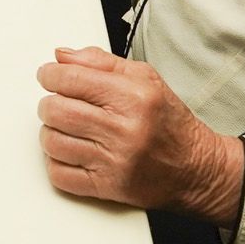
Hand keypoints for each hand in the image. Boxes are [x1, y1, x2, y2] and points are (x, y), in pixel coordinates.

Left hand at [36, 47, 244, 219]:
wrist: (196, 170)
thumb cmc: (169, 123)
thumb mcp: (145, 78)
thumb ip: (100, 62)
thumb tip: (61, 56)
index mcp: (134, 97)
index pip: (71, 79)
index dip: (50, 74)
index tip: (49, 76)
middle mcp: (124, 130)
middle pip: (57, 110)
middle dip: (48, 104)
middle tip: (56, 102)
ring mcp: (114, 162)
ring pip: (53, 142)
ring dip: (50, 132)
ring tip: (65, 128)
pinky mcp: (107, 187)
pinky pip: (60, 175)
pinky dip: (56, 162)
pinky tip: (69, 152)